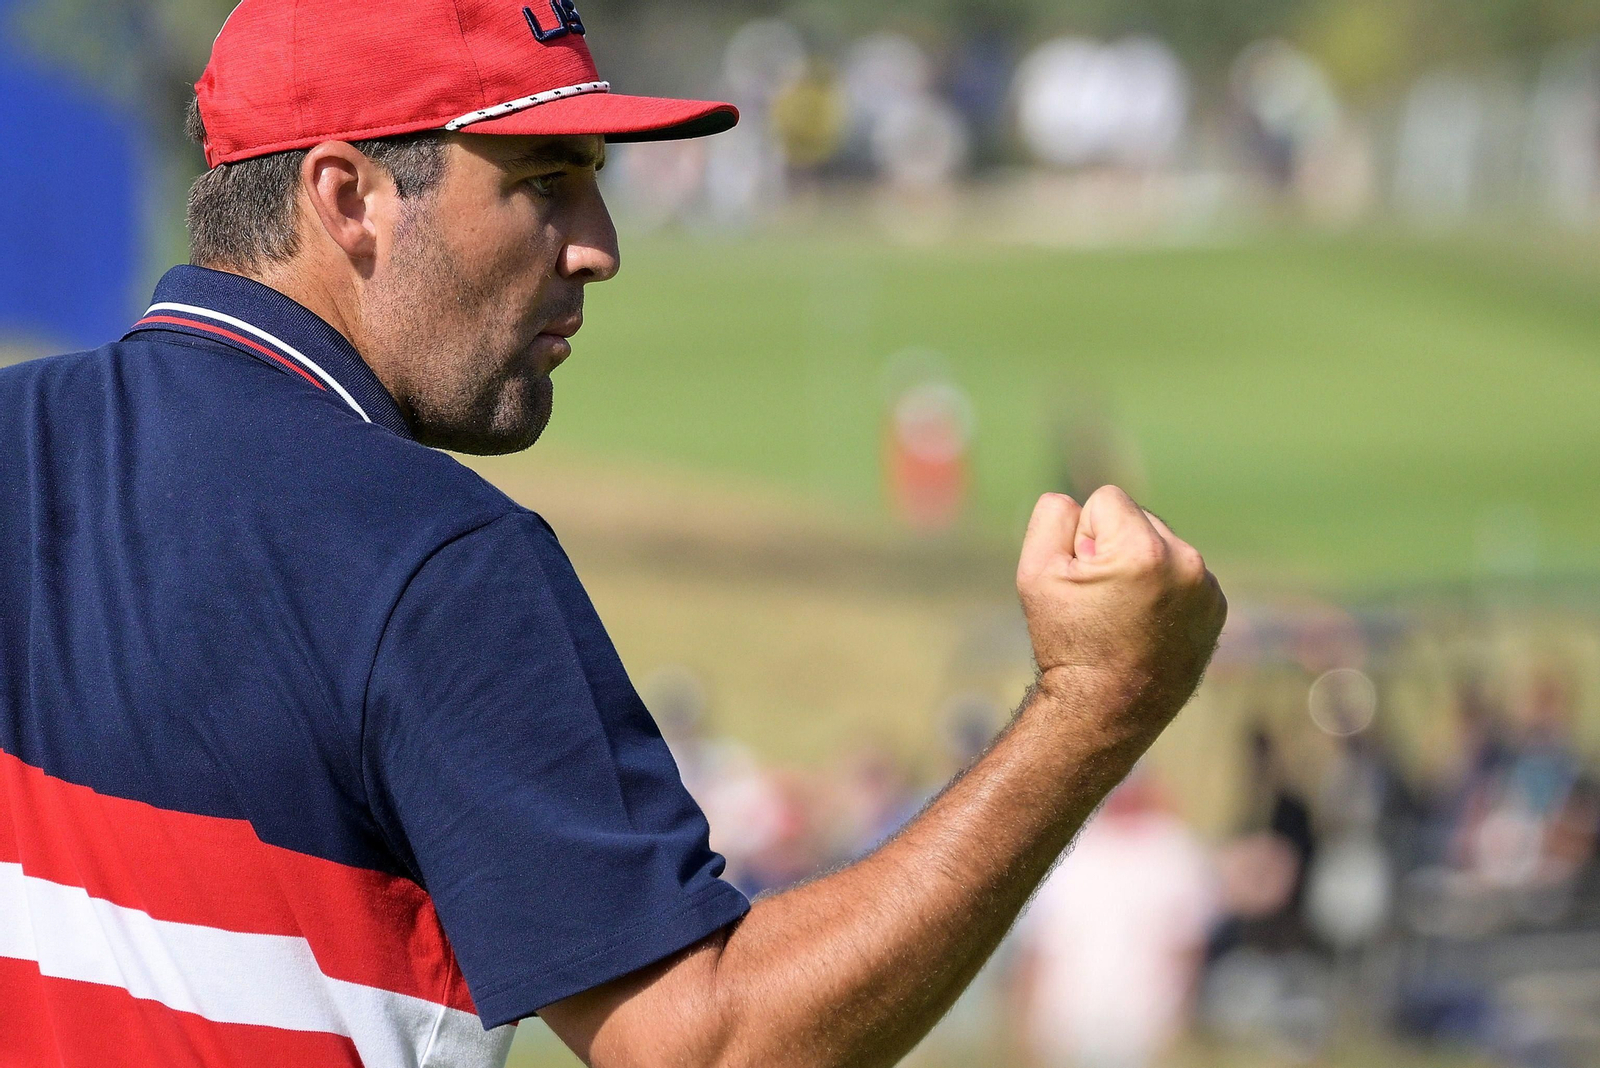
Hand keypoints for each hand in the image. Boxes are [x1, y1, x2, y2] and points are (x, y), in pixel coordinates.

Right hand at [1015, 487, 1225, 738]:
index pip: (1106, 499)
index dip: (1083, 537)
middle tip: (1102, 602)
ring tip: (1124, 614)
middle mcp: (1186, 562)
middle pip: (1138, 517)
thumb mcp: (1035, 573)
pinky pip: (1182, 571)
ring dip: (1140, 565)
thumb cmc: (1067, 643)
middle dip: (1115, 546)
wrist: (1108, 710)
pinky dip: (1163, 589)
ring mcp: (1208, 587)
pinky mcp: (1217, 606)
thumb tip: (1075, 500)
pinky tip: (1147, 624)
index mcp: (1144, 551)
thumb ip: (1052, 517)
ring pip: (1161, 543)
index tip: (1084, 581)